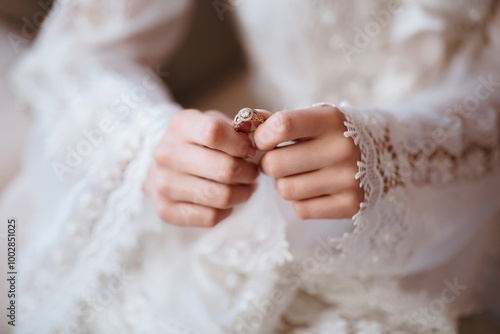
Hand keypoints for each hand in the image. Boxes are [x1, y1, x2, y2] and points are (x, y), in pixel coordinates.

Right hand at [145, 109, 258, 226]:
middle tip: (253, 172)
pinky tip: (227, 201)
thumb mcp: (212, 123)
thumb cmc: (197, 142)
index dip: (240, 143)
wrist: (162, 165)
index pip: (215, 132)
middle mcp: (167, 154)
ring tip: (246, 186)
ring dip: (243, 194)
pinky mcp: (166, 210)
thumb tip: (254, 146)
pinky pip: (211, 217)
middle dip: (249, 172)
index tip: (249, 150)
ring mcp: (164, 184)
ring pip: (221, 197)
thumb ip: (236, 129)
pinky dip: (226, 211)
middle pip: (224, 169)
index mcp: (180, 126)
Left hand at [254, 105, 362, 219]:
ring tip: (299, 175)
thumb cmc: (336, 133)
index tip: (265, 140)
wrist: (385, 153)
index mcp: (332, 120)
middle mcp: (342, 148)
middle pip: (275, 164)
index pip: (281, 126)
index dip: (262, 136)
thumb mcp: (315, 118)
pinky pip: (301, 209)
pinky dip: (301, 201)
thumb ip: (280, 121)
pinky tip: (315, 189)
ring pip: (285, 190)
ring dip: (285, 184)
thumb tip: (245, 124)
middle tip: (279, 161)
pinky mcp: (351, 205)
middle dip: (268, 164)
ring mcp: (349, 179)